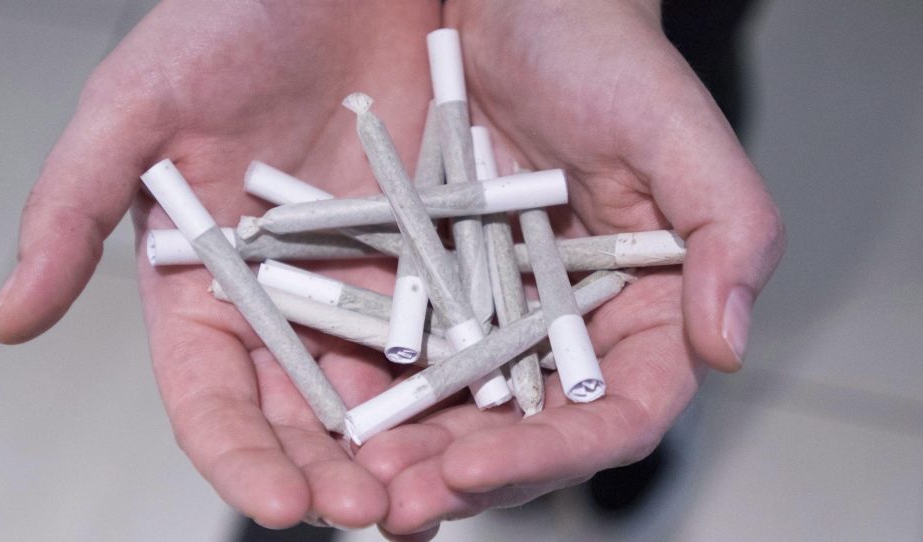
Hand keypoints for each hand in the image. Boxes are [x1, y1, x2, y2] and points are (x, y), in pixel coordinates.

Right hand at [0, 0, 441, 528]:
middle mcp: (282, 302)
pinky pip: (451, 329)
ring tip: (433, 489)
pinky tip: (488, 415)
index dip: (241, 459)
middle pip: (303, 415)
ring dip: (405, 448)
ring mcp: (362, 284)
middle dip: (332, 474)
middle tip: (371, 515)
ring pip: (382, 391)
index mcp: (202, 289)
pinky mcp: (430, 257)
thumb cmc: (233, 19)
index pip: (212, 401)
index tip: (279, 504)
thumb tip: (9, 316)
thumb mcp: (138, 106)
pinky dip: (465, 378)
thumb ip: (72, 208)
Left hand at [355, 0, 784, 536]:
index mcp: (643, 310)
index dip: (556, 454)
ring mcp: (497, 314)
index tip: (481, 468)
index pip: (618, 413)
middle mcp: (570, 327)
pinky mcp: (436, 288)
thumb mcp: (677, 131)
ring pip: (461, 411)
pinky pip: (406, 350)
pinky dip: (375, 389)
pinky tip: (332, 415)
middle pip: (530, 433)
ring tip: (358, 483)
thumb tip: (726, 344)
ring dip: (413, 455)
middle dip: (469, 478)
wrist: (516, 7)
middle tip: (402, 507)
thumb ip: (727, 232)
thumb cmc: (603, 55)